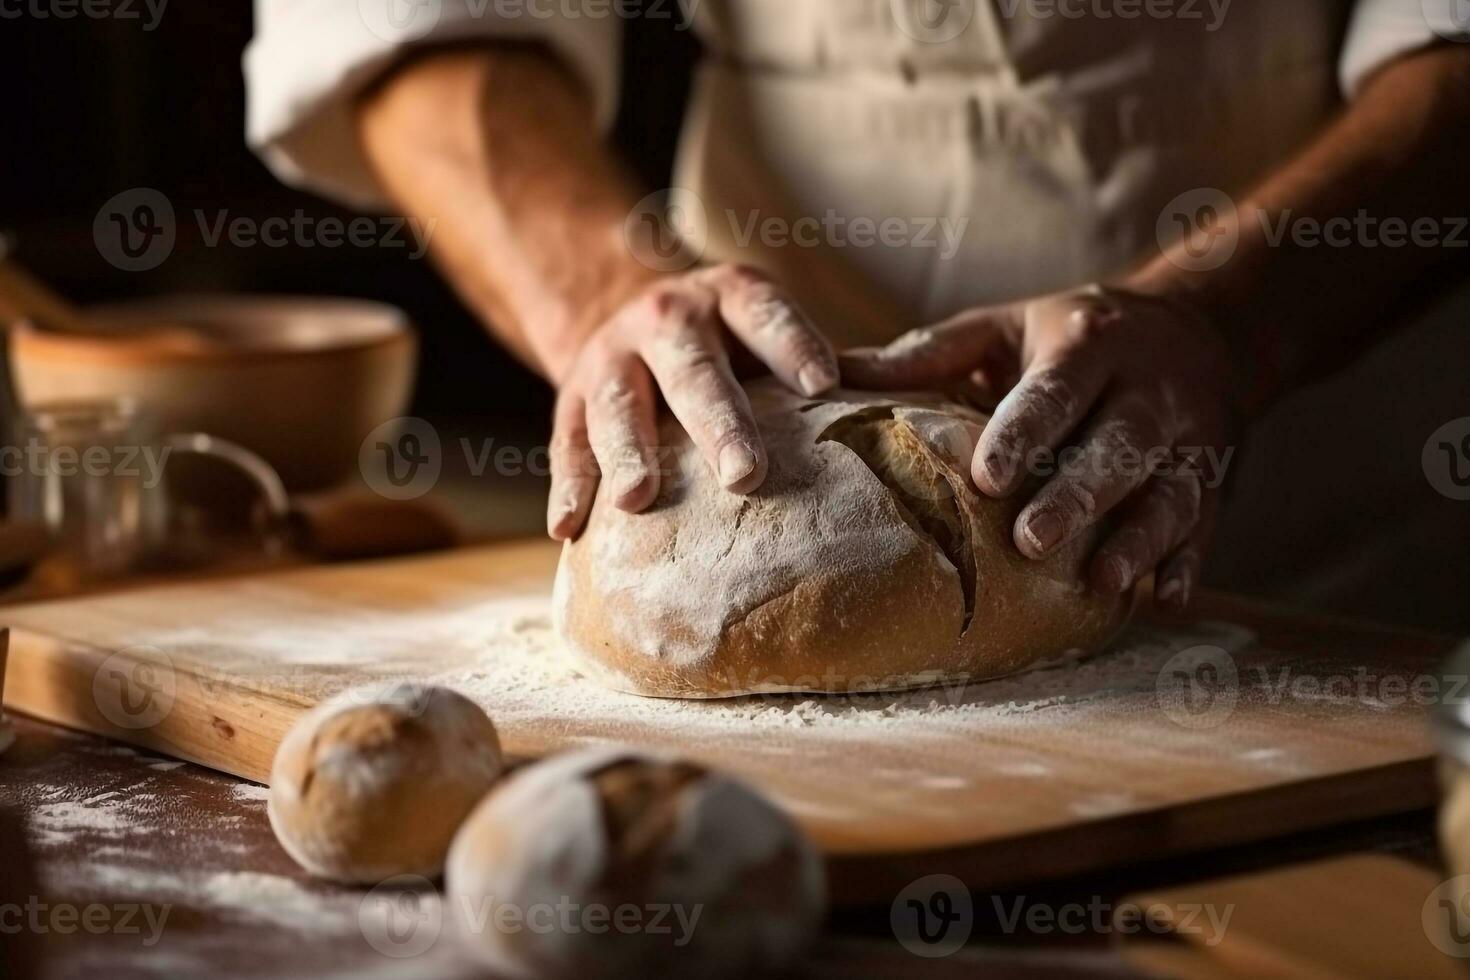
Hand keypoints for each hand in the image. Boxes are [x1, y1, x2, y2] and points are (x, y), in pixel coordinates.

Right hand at [548, 264, 839, 539]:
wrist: (618, 312)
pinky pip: (566, 443)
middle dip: (718, 421)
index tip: (824, 381)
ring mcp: (612, 356)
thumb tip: (910, 431)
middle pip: (693, 369)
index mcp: (728, 296)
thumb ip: (813, 373)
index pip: (764, 313)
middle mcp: (667, 318)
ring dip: (629, 453)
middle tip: (745, 475)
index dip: (793, 342)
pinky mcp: (569, 399)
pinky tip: (569, 526)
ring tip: (638, 501)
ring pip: (618, 405)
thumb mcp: (761, 333)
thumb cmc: (725, 345)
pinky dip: (568, 485)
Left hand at [841, 285, 1235, 609]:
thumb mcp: (1007, 326)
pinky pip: (1205, 523)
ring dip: (1139, 539)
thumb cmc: (1073, 335)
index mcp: (1088, 346)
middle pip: (1118, 445)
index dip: (1025, 432)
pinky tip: (1164, 600)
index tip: (987, 476)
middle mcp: (1147, 390)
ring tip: (1102, 584)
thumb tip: (834, 371)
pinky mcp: (1216, 478)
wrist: (1204, 328)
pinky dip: (1189, 563)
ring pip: (1170, 490)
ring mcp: (1191, 437)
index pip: (1056, 392)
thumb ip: (931, 353)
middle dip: (1078, 494)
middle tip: (1031, 542)